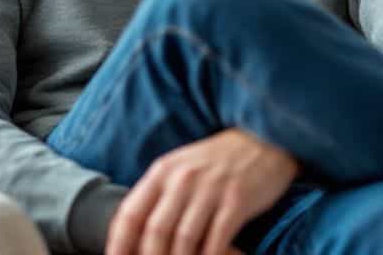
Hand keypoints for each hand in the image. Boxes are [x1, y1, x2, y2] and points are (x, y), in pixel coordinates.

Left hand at [106, 128, 299, 254]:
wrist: (264, 139)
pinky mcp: (237, 201)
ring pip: (183, 241)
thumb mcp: (182, 168)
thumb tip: (137, 236)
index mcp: (163, 171)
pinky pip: (216, 241)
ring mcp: (211, 189)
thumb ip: (160, 196)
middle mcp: (183, 178)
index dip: (118, 245)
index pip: (129, 214)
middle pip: (155, 232)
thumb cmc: (219, 161)